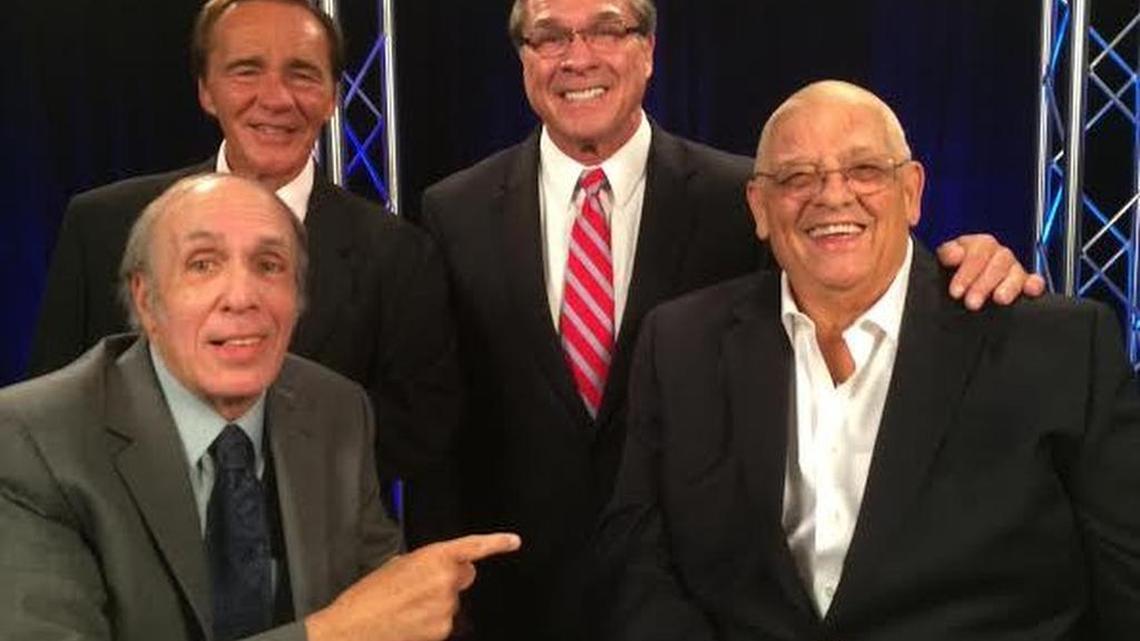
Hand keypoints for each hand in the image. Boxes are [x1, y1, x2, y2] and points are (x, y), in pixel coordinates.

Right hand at [305, 532, 520, 640]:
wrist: (353, 629)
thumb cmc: (368, 596)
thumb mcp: (396, 566)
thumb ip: (424, 564)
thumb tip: (434, 570)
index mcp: (434, 558)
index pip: (473, 547)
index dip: (496, 543)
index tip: (514, 541)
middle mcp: (446, 582)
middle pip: (464, 577)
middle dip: (451, 580)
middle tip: (422, 587)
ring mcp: (446, 609)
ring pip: (451, 603)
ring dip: (436, 603)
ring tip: (406, 607)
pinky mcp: (442, 631)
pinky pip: (443, 622)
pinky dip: (430, 622)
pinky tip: (408, 622)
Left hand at [936, 234, 1045, 309]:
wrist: (960, 282)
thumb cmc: (954, 269)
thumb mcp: (946, 258)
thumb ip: (948, 254)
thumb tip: (955, 255)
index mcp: (981, 244)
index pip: (978, 253)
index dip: (966, 273)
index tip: (956, 291)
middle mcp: (1000, 254)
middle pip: (998, 264)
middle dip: (983, 285)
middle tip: (971, 303)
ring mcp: (1014, 268)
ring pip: (1016, 273)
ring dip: (1008, 286)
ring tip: (999, 300)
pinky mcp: (1025, 283)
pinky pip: (1035, 281)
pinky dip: (1034, 285)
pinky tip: (1030, 292)